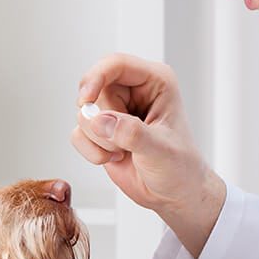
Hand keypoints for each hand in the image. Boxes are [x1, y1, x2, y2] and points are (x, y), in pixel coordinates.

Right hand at [71, 53, 225, 256]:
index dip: (95, 77)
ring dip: (98, 140)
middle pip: (94, 90)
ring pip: (84, 114)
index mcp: (154, 82)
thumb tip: (101, 120)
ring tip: (123, 151)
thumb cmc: (180, 168)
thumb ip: (131, 133)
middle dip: (102, 122)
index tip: (85, 99)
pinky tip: (114, 157)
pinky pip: (78, 133)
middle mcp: (132, 92)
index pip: (115, 64)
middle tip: (122, 142)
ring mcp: (115, 111)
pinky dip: (90, 151)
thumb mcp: (161, 150)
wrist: (174, 194)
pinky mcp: (101, 131)